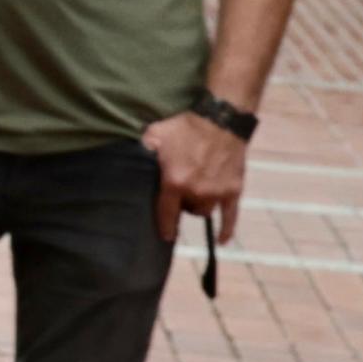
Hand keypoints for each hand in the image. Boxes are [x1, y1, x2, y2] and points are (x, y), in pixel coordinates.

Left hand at [144, 106, 250, 239]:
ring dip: (198, 206)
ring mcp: (216, 192)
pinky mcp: (233, 190)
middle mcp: (196, 191)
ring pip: (204, 211)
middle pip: (186, 210)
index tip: (163, 235)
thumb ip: (142, 151)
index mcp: (174, 181)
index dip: (164, 226)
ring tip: (194, 196)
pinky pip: (231, 216)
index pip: (166, 212)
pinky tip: (222, 240)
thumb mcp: (155, 135)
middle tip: (179, 194)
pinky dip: (227, 229)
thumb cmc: (185, 127)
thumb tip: (129, 158)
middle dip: (181, 204)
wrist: (220, 120)